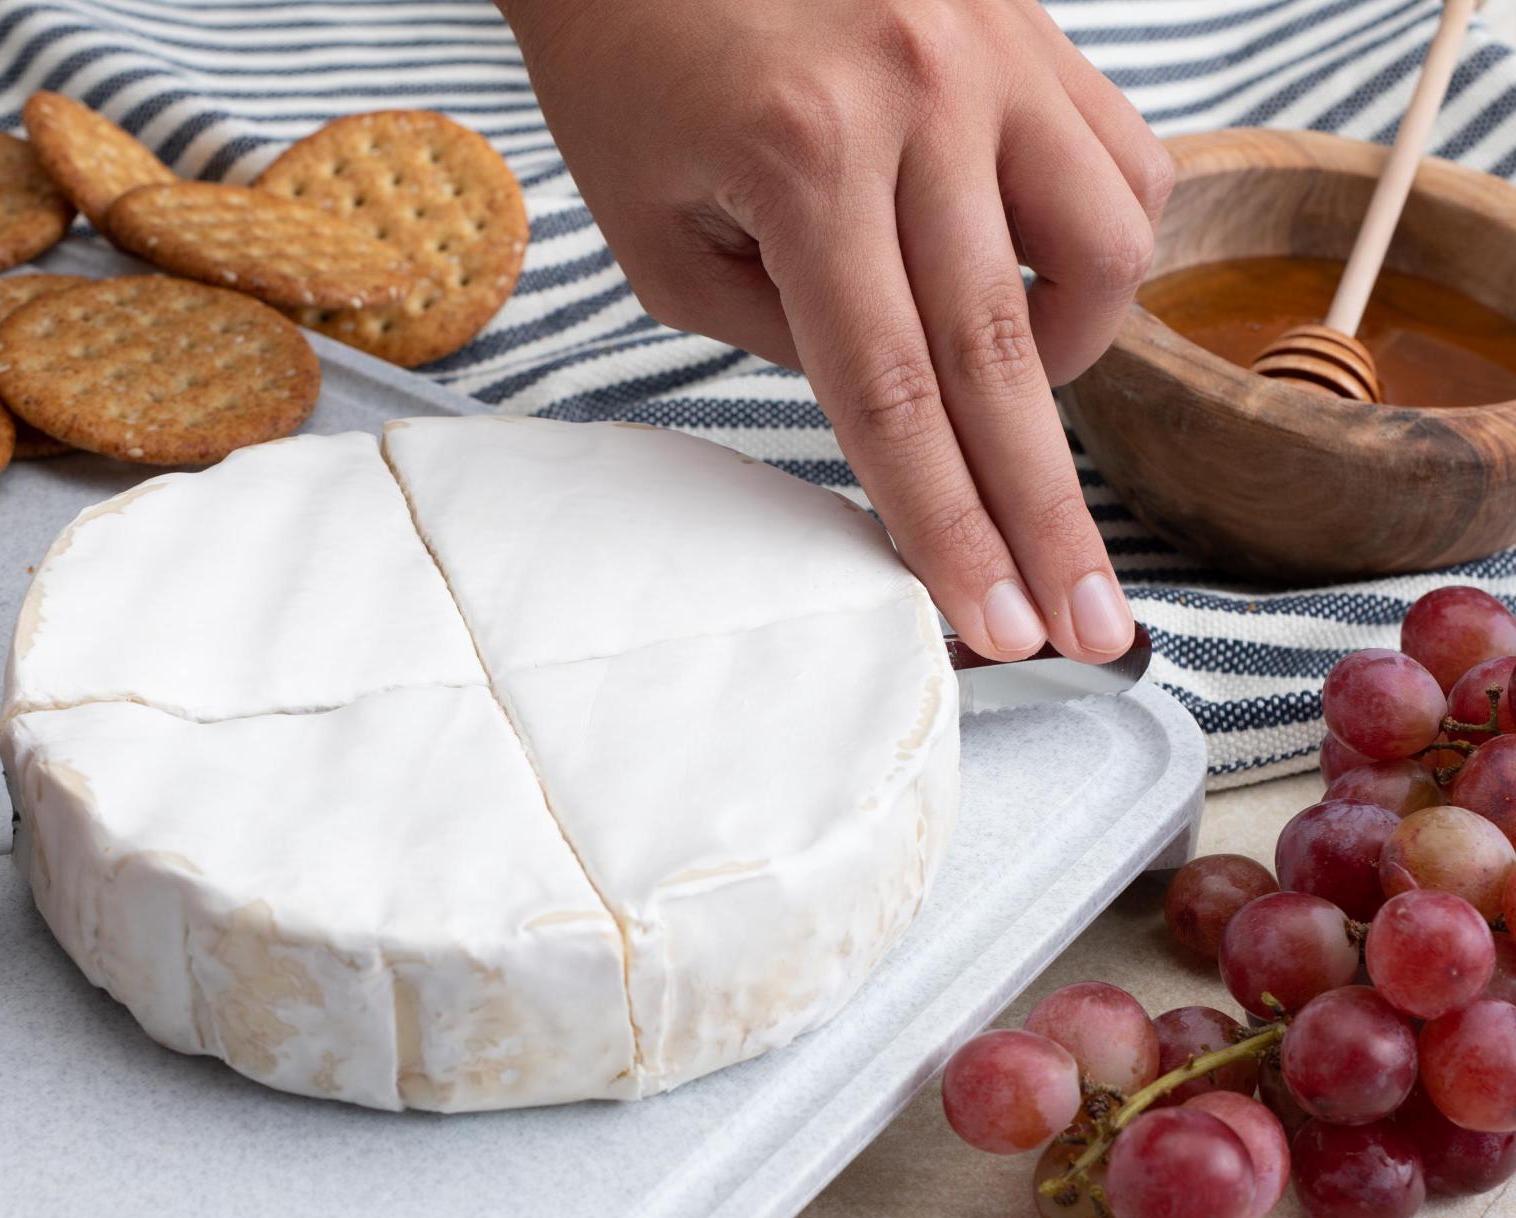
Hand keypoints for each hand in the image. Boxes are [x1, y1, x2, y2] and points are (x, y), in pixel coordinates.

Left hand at [498, 0, 1169, 662]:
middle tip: (1098, 628)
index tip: (1000, 627)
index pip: (895, 394)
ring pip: (1107, 250)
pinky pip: (1123, 157)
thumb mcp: (655, 233)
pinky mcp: (1031, 25)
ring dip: (1073, 356)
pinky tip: (1036, 276)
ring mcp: (995, 52)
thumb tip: (894, 409)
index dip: (950, 529)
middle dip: (1049, 517)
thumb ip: (778, 336)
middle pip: (1011, 357)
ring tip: (1013, 393)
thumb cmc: (624, 63)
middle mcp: (923, 100)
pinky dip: (1098, 243)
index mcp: (805, 159)